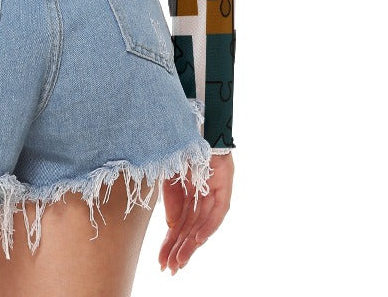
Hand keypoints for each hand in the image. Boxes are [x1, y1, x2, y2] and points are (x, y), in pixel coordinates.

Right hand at [159, 152, 232, 273]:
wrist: (193, 119)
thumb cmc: (178, 143)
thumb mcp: (168, 175)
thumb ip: (171, 200)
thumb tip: (172, 226)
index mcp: (188, 191)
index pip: (180, 222)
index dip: (171, 241)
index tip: (162, 259)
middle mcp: (203, 194)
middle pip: (191, 227)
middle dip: (180, 248)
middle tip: (170, 268)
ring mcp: (215, 190)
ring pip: (203, 223)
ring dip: (191, 243)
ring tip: (180, 261)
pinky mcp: (225, 185)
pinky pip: (218, 211)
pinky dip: (208, 225)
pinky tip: (197, 239)